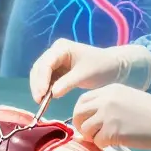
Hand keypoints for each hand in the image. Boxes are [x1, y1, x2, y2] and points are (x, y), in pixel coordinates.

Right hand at [28, 38, 150, 101]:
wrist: (112, 67)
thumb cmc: (100, 67)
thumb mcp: (84, 75)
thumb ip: (67, 83)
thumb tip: (51, 94)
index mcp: (61, 48)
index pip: (46, 63)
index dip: (41, 79)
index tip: (41, 95)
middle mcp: (55, 52)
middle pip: (39, 68)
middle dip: (37, 84)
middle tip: (39, 101)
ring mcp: (55, 60)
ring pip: (41, 74)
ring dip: (39, 87)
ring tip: (41, 102)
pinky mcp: (58, 69)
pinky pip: (47, 79)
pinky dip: (45, 88)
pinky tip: (46, 98)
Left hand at [72, 84, 150, 150]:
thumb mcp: (128, 98)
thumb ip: (110, 103)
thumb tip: (94, 117)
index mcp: (109, 89)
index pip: (82, 100)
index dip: (82, 113)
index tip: (87, 122)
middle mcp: (105, 100)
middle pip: (78, 113)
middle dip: (80, 126)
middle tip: (91, 134)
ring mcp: (107, 116)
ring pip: (85, 129)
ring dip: (92, 137)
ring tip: (105, 139)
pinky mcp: (112, 132)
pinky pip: (97, 141)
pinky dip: (103, 145)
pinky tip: (114, 144)